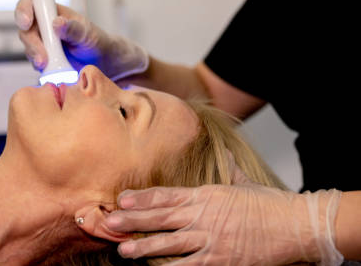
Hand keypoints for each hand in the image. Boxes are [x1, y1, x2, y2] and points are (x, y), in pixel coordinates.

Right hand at [14, 0, 147, 80]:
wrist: (102, 63)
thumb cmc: (96, 42)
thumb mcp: (89, 35)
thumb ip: (74, 29)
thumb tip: (57, 22)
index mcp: (53, 11)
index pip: (31, 2)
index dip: (23, 10)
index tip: (26, 23)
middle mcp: (44, 24)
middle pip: (25, 28)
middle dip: (31, 43)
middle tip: (42, 58)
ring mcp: (41, 41)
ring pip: (28, 46)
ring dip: (35, 57)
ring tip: (50, 66)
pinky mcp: (41, 57)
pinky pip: (34, 61)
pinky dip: (41, 67)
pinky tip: (52, 71)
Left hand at [105, 184, 342, 265]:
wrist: (296, 225)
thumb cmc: (270, 204)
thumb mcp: (244, 182)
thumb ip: (228, 169)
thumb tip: (224, 153)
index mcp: (206, 195)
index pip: (166, 195)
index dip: (141, 198)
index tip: (121, 198)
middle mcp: (203, 215)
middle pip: (160, 218)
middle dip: (133, 220)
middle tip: (111, 223)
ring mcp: (211, 239)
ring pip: (169, 244)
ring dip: (144, 247)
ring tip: (123, 251)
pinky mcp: (221, 260)